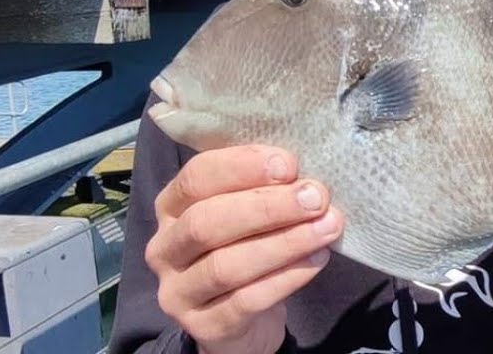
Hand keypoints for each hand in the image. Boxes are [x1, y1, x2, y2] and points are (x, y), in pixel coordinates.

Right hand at [144, 145, 343, 353]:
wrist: (244, 322)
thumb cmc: (247, 249)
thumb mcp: (247, 213)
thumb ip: (264, 189)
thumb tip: (306, 175)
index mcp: (171, 207)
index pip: (196, 177)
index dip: (241, 166)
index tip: (288, 164)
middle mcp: (165, 248)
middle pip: (206, 222)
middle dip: (267, 207)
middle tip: (316, 198)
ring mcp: (178, 293)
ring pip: (225, 266)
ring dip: (284, 242)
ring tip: (327, 227)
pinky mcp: (203, 327)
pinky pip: (246, 301)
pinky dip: (287, 277)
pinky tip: (318, 259)